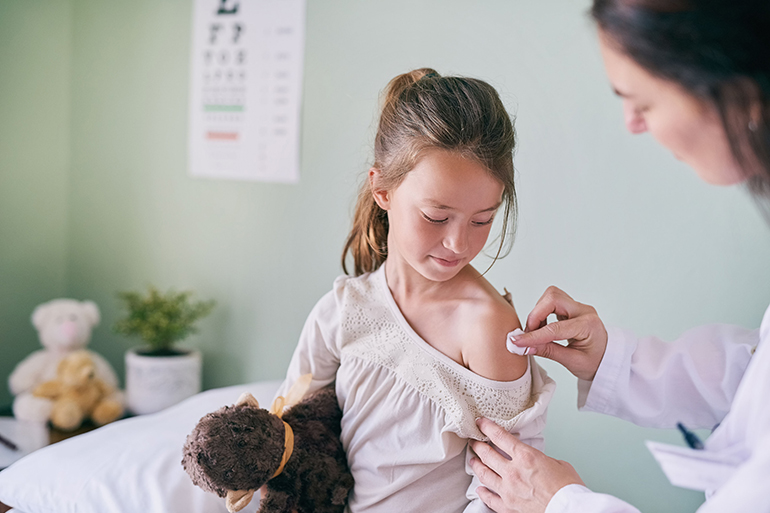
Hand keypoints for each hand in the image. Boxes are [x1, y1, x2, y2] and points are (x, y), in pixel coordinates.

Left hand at [469, 418, 583, 512]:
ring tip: (473, 461)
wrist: (570, 509)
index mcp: (525, 456)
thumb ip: (540, 459)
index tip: (481, 423)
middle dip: (478, 445)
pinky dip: (483, 493)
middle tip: (474, 442)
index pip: (499, 436)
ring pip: (484, 474)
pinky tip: (479, 489)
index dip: (487, 427)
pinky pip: (490, 499)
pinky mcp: (509, 506)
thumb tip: (535, 460)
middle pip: (487, 454)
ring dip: (477, 466)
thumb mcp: (557, 463)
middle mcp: (513, 472)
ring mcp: (508, 490)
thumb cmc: (569, 488)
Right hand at [510, 286, 606, 380]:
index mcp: (589, 325)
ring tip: (536, 333)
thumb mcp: (573, 362)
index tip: (517, 341)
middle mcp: (584, 311)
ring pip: (551, 297)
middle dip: (536, 315)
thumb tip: (525, 347)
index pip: (555, 328)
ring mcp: (578, 308)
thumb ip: (548, 352)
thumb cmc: (596, 362)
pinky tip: (542, 328)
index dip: (533, 335)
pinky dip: (542, 313)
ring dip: (538, 313)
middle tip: (528, 334)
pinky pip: (552, 302)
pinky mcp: (571, 308)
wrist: (608, 360)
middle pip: (553, 298)